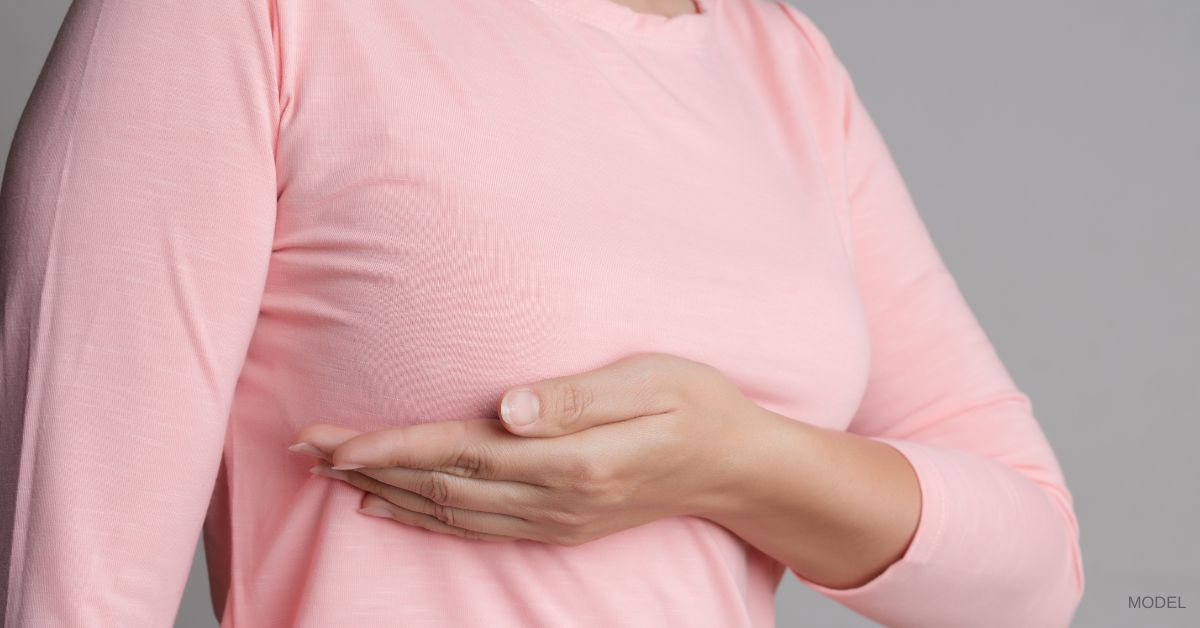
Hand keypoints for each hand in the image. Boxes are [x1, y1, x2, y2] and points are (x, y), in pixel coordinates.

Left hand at [288, 352, 764, 545]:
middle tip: (304, 447)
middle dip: (368, 468)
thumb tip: (507, 407)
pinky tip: (389, 509)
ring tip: (330, 472)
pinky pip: (473, 528)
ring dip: (384, 493)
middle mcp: (555, 501)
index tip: (334, 441)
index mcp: (573, 461)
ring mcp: (554, 521)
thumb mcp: (652, 382)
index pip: (460, 452)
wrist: (735, 468)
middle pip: (440, 486)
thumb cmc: (698, 407)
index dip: (391, 448)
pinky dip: (422, 518)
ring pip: (448, 512)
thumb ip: (578, 397)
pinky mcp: (557, 525)